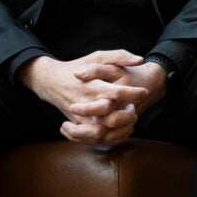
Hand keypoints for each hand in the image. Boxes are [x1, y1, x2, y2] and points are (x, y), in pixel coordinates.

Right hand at [20, 50, 153, 145]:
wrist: (52, 82)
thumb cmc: (78, 67)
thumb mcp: (97, 56)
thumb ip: (119, 56)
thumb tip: (140, 60)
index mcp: (93, 86)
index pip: (116, 93)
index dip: (134, 94)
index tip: (144, 92)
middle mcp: (87, 104)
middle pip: (111, 118)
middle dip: (128, 116)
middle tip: (134, 108)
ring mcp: (82, 118)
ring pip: (103, 133)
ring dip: (121, 129)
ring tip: (129, 120)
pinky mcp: (79, 126)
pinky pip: (96, 139)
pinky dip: (111, 138)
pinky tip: (121, 128)